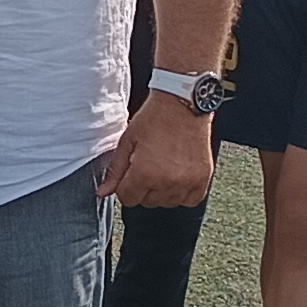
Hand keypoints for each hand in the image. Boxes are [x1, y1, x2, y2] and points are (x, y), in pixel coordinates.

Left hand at [107, 93, 217, 207]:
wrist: (183, 104)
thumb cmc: (155, 118)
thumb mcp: (127, 141)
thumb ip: (115, 170)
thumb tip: (103, 192)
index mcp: (145, 173)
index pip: (127, 199)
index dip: (125, 186)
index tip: (130, 174)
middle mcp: (168, 181)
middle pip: (147, 202)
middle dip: (143, 187)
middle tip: (147, 165)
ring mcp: (188, 182)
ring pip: (167, 203)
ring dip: (162, 190)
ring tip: (163, 168)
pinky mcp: (203, 178)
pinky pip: (190, 200)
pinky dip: (183, 192)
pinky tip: (177, 175)